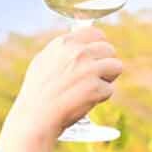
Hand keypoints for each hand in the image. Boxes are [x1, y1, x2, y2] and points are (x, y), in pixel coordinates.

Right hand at [3, 26, 123, 145]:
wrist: (34, 118)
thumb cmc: (37, 94)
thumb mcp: (43, 63)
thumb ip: (62, 51)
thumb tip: (81, 44)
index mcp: (63, 44)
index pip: (96, 33)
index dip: (98, 46)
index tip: (94, 58)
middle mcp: (77, 52)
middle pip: (109, 50)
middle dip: (104, 64)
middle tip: (91, 78)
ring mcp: (87, 69)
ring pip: (116, 67)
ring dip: (106, 79)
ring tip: (88, 89)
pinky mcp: (95, 88)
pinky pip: (109, 89)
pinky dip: (99, 98)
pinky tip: (83, 101)